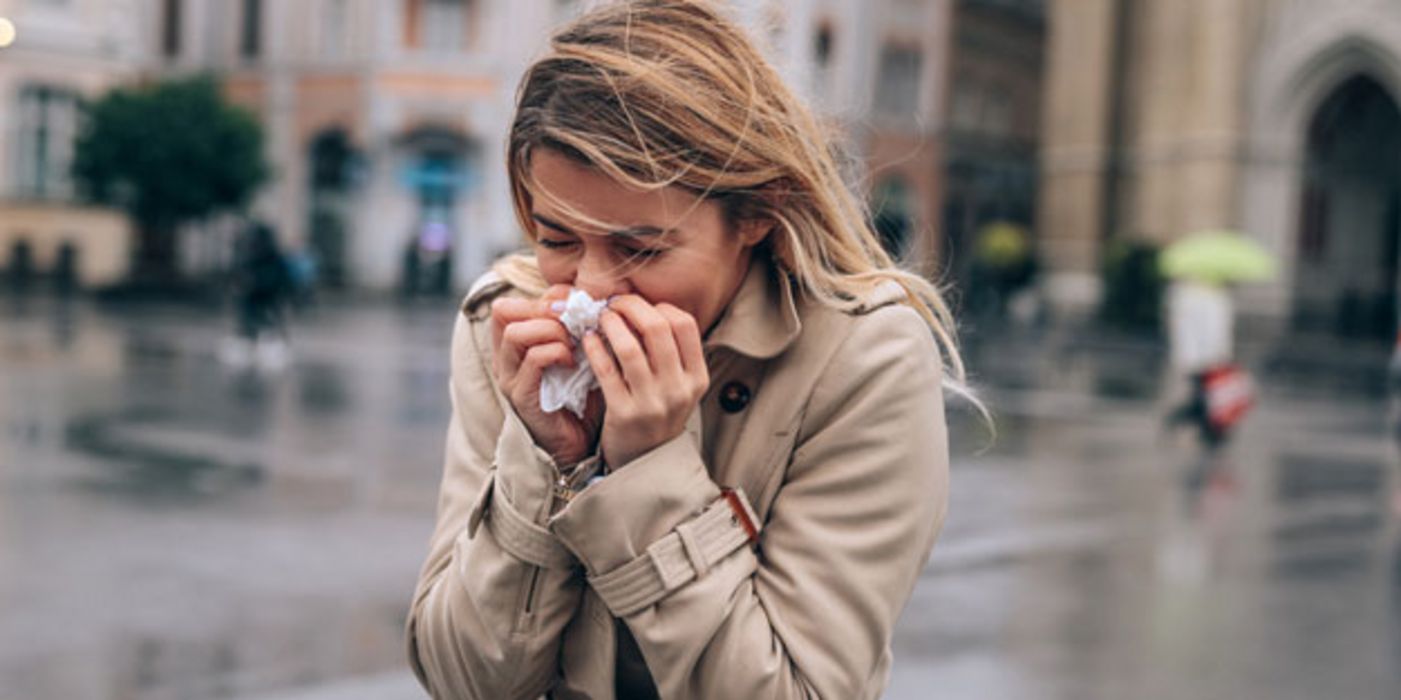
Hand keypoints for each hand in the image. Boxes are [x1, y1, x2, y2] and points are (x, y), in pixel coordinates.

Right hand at [490, 285, 603, 466]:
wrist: (579, 444)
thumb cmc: (579, 397)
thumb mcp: (576, 354)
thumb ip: (574, 328)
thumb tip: (587, 299)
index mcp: (512, 346)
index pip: (510, 304)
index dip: (543, 297)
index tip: (573, 305)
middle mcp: (504, 359)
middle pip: (504, 311)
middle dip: (544, 309)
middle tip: (574, 319)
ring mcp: (509, 378)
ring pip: (515, 333)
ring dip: (551, 330)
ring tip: (573, 342)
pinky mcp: (522, 396)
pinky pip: (534, 359)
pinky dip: (557, 353)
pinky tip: (574, 363)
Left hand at [581, 295, 708, 468]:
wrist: (646, 464)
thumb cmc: (658, 415)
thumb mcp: (678, 387)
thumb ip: (671, 353)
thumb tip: (644, 308)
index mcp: (696, 378)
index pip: (685, 324)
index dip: (660, 306)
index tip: (641, 306)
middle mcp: (678, 389)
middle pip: (657, 328)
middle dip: (632, 307)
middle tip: (615, 302)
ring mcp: (652, 403)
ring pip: (629, 347)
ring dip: (611, 323)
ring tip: (601, 317)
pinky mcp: (623, 414)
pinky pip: (606, 370)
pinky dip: (595, 348)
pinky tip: (588, 338)